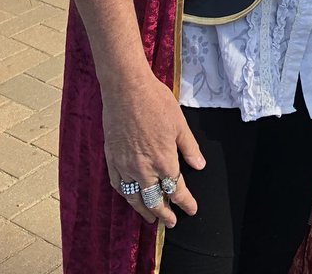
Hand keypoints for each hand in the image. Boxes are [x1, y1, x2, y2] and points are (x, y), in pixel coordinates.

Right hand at [102, 67, 205, 226]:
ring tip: (151, 219)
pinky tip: (130, 197)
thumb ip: (189, 147)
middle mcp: (143, 169)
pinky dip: (125, 195)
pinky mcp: (111, 159)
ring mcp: (125, 166)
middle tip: (171, 222)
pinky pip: (118, 185)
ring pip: (134, 197)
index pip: (176, 190)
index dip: (185, 202)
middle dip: (164, 213)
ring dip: (144, 210)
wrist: (126, 90)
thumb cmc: (155, 102)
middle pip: (154, 200)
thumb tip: (199, 165)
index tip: (191, 209)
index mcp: (164, 160)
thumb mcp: (179, 123)